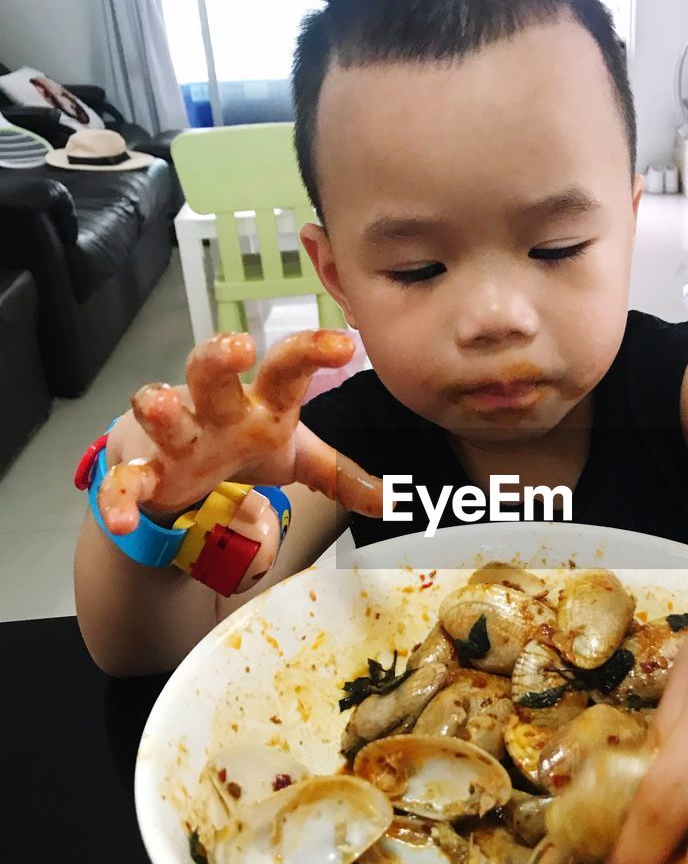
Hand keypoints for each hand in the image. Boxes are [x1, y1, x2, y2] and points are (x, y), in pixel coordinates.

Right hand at [98, 330, 382, 533]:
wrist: (183, 475)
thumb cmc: (241, 449)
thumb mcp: (296, 459)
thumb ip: (341, 475)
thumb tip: (391, 500)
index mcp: (258, 403)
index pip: (286, 367)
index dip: (312, 351)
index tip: (346, 345)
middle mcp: (214, 411)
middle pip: (211, 370)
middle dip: (219, 354)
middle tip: (238, 346)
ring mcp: (175, 439)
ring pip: (162, 412)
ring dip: (159, 407)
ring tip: (160, 404)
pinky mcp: (145, 475)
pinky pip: (126, 483)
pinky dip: (120, 499)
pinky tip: (122, 518)